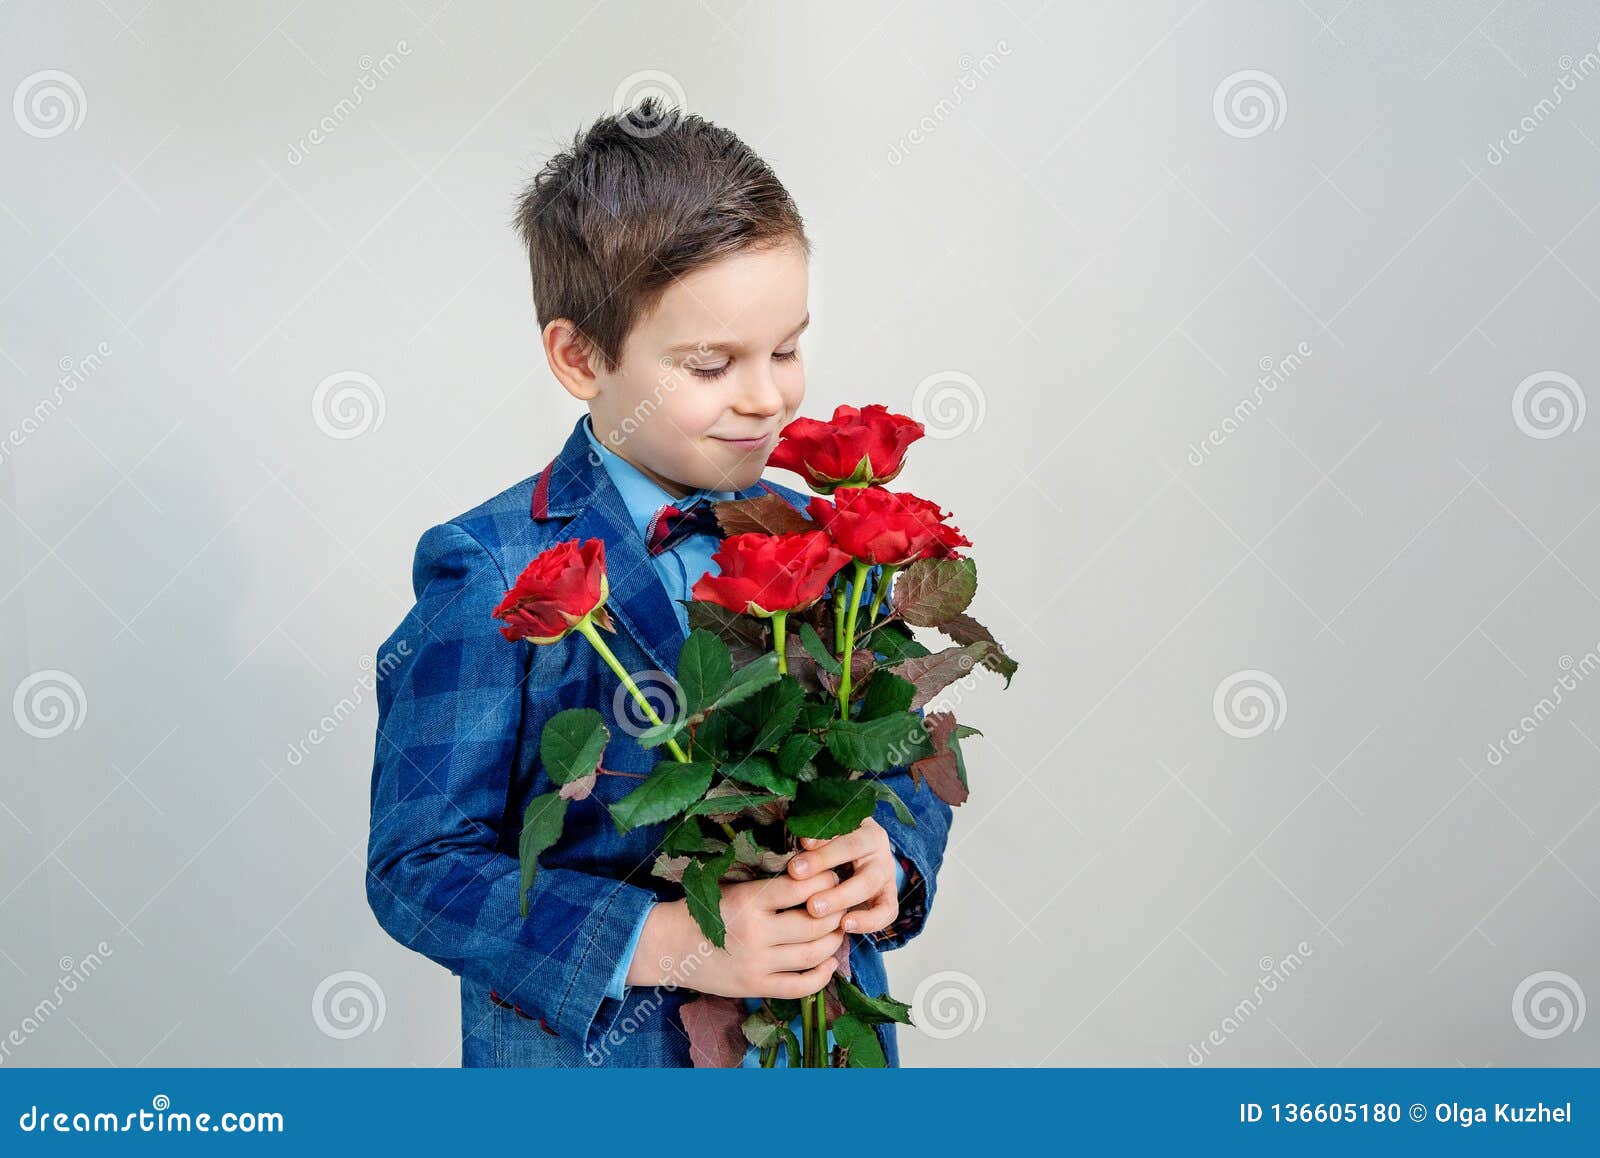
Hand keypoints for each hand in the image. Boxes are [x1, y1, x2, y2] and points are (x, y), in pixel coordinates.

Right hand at [629, 873, 844, 998]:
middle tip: (842, 904)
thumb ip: (768, 886)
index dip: (825, 881)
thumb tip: (814, 876)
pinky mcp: (755, 987)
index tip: (832, 877)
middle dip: (836, 912)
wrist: (668, 945)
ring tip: (836, 930)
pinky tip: (828, 962)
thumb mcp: (732, 887)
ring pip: (813, 954)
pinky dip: (822, 975)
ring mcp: (756, 964)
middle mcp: (755, 933)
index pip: (801, 888)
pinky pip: (800, 987)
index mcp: (748, 900)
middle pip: (815, 924)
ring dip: (833, 941)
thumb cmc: (702, 910)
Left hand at [786, 816, 899, 934]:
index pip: (841, 826)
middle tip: (795, 873)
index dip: (821, 833)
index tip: (801, 843)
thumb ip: (814, 837)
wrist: (861, 861)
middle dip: (824, 862)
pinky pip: (886, 912)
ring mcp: (886, 873)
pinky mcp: (889, 897)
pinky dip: (868, 921)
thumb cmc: (834, 846)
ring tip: (814, 909)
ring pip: (867, 884)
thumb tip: (799, 840)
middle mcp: (877, 847)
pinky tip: (845, 926)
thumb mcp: (826, 835)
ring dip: (840, 897)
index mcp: (861, 825)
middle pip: (854, 850)